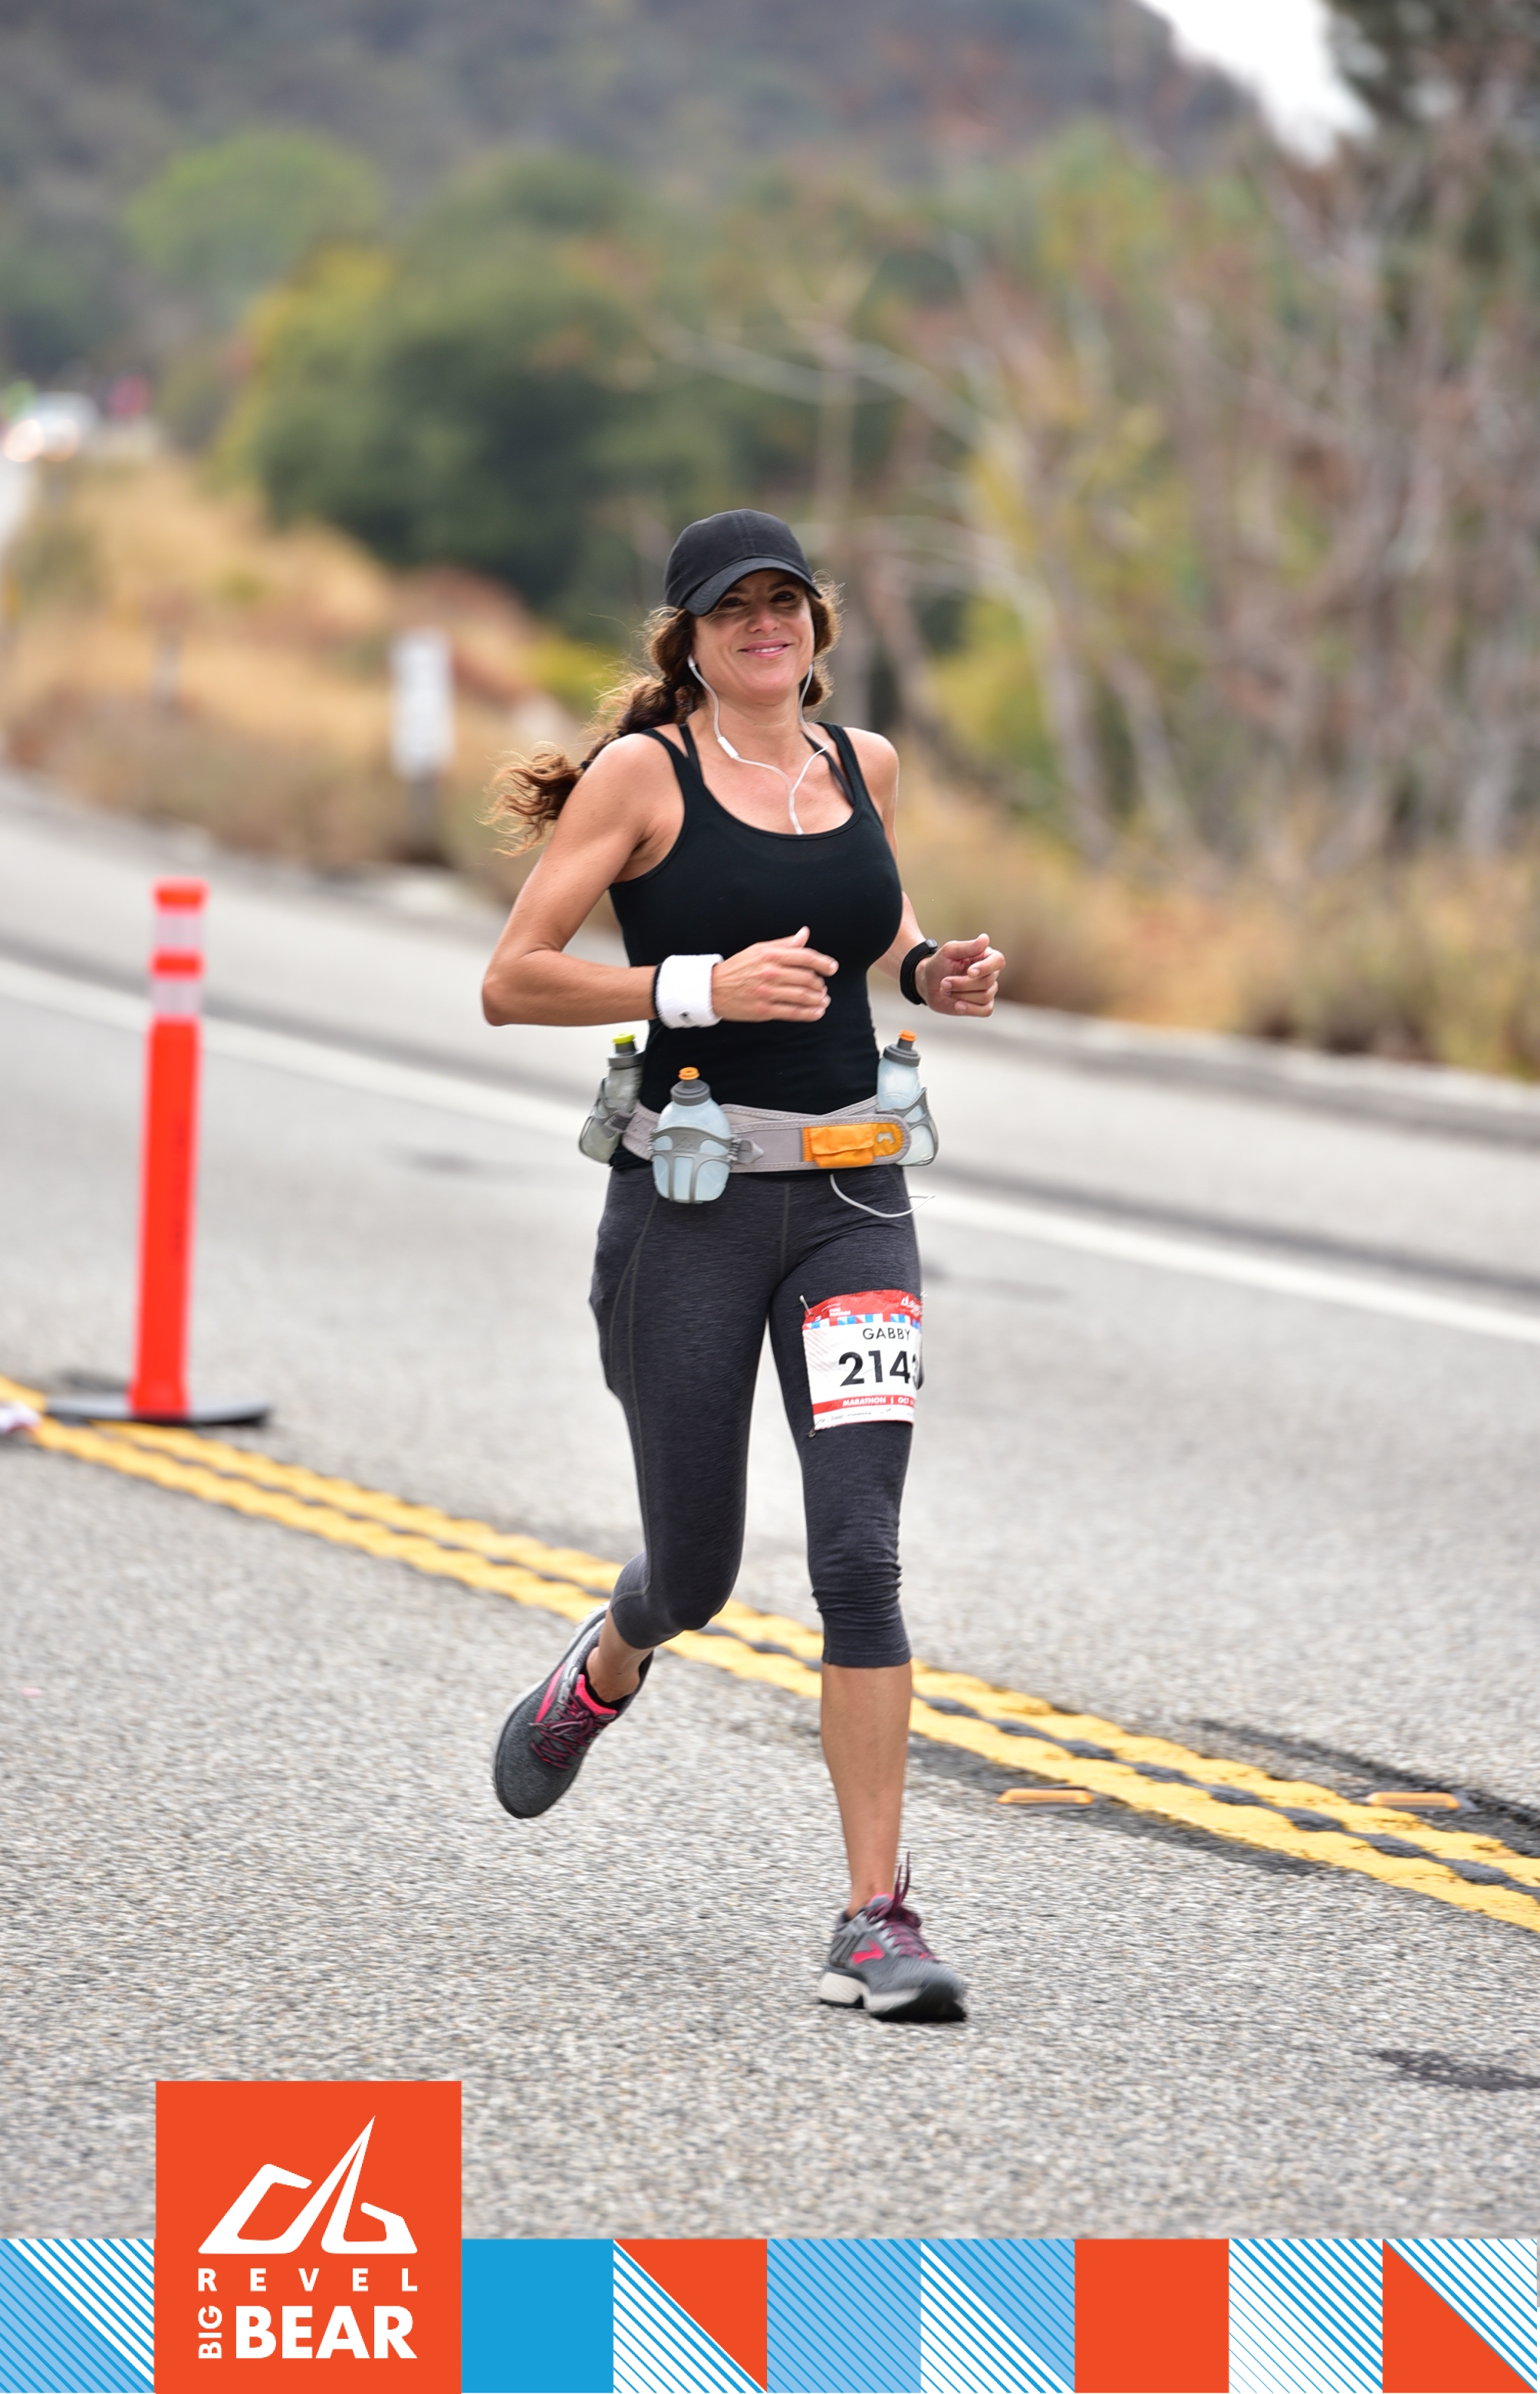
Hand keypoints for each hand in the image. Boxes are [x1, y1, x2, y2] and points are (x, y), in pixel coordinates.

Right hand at [711, 926, 836, 1021]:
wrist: (713, 989)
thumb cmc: (738, 967)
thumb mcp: (759, 949)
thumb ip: (785, 944)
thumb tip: (805, 933)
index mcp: (770, 955)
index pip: (805, 957)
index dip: (823, 963)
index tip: (832, 968)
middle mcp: (770, 973)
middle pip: (807, 978)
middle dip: (819, 983)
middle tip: (822, 986)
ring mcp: (768, 992)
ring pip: (802, 996)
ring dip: (818, 999)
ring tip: (823, 1000)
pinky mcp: (764, 1010)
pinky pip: (792, 1012)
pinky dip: (809, 1014)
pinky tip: (818, 1012)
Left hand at [920, 933, 1002, 1015]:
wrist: (928, 984)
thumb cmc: (939, 964)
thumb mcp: (949, 952)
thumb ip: (967, 947)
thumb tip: (985, 938)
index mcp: (985, 957)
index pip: (998, 961)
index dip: (986, 967)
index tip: (969, 972)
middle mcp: (990, 973)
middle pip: (987, 981)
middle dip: (963, 983)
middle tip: (944, 982)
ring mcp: (987, 990)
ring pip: (984, 996)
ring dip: (961, 994)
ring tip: (945, 989)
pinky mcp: (982, 1006)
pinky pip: (986, 1010)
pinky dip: (971, 1008)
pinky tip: (957, 1005)